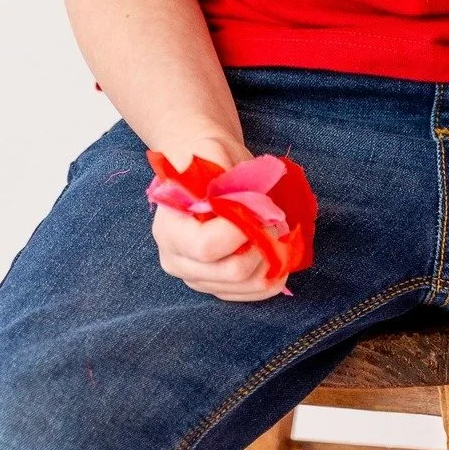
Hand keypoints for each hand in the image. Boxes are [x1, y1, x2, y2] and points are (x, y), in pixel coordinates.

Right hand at [150, 134, 288, 301]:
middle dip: (261, 246)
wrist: (203, 168)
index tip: (260, 210)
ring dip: (270, 262)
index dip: (240, 232)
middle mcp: (176, 260)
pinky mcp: (214, 284)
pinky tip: (279, 257)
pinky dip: (269, 278)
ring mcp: (196, 277)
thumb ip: (226, 180)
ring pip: (242, 286)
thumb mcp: (215, 155)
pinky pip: (246, 293)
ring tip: (277, 235)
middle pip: (229, 272)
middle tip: (274, 221)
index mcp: (169, 229)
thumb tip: (249, 207)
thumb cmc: (210, 158)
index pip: (206, 246)